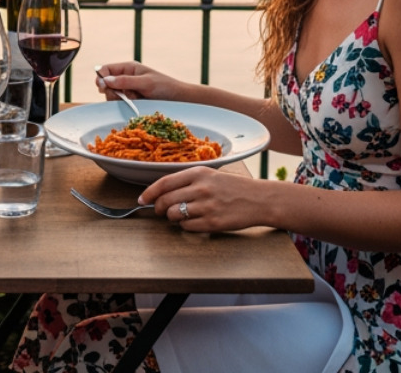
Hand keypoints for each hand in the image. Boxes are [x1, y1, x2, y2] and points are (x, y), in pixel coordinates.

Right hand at [93, 62, 190, 103]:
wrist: (178, 100)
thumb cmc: (164, 87)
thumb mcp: (145, 82)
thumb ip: (125, 81)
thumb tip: (105, 80)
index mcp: (128, 68)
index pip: (106, 69)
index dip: (101, 77)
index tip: (101, 86)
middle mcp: (125, 78)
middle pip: (106, 84)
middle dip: (110, 91)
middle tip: (121, 96)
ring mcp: (127, 91)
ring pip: (111, 95)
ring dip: (119, 99)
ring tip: (134, 100)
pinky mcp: (131, 102)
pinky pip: (119, 104)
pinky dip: (124, 105)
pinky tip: (134, 105)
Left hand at [138, 166, 269, 233]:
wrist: (258, 199)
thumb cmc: (233, 187)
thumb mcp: (210, 176)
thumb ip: (188, 181)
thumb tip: (162, 192)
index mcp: (198, 173)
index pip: (164, 183)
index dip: (150, 192)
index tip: (142, 199)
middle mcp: (201, 188)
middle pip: (166, 200)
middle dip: (159, 208)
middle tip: (160, 210)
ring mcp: (206, 206)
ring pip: (174, 215)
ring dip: (173, 217)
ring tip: (181, 215)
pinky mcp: (213, 222)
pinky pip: (187, 227)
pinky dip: (185, 226)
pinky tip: (193, 221)